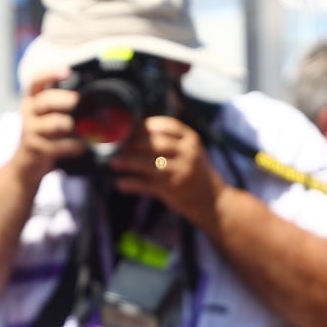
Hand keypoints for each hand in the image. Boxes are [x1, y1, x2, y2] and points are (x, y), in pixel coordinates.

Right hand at [10, 70, 85, 181]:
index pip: (36, 81)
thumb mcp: (47, 117)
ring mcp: (30, 131)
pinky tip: (82, 148)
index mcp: (32, 100)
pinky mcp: (35, 148)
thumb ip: (61, 105)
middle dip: (63, 99)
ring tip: (81, 128)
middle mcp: (28, 112)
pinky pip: (57, 146)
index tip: (67, 71)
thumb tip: (90, 94)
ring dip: (69, 124)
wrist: (25, 166)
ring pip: (52, 123)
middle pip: (45, 100)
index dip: (50, 73)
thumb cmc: (43, 137)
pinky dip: (73, 147)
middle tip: (77, 100)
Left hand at [108, 116, 224, 227]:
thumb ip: (169, 141)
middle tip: (115, 145)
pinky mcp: (173, 189)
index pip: (165, 125)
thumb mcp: (189, 152)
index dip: (144, 125)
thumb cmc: (193, 172)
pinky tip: (120, 183)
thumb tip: (131, 133)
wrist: (213, 201)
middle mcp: (188, 153)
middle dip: (132, 143)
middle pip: (154, 143)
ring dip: (127, 162)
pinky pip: (146, 184)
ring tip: (113, 162)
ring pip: (148, 163)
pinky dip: (130, 183)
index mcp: (191, 140)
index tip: (128, 128)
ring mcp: (181, 171)